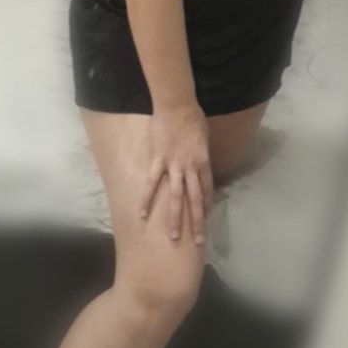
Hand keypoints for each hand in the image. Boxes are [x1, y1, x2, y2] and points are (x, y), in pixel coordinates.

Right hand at [139, 103, 213, 244]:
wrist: (177, 105)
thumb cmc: (193, 117)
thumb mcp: (204, 136)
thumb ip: (202, 151)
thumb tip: (200, 160)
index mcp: (203, 162)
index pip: (206, 189)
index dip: (205, 205)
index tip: (204, 219)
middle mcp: (191, 168)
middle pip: (195, 200)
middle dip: (196, 222)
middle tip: (198, 242)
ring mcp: (174, 166)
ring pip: (175, 197)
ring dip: (175, 219)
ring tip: (173, 237)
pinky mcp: (158, 161)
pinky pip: (152, 184)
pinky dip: (146, 199)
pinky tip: (141, 214)